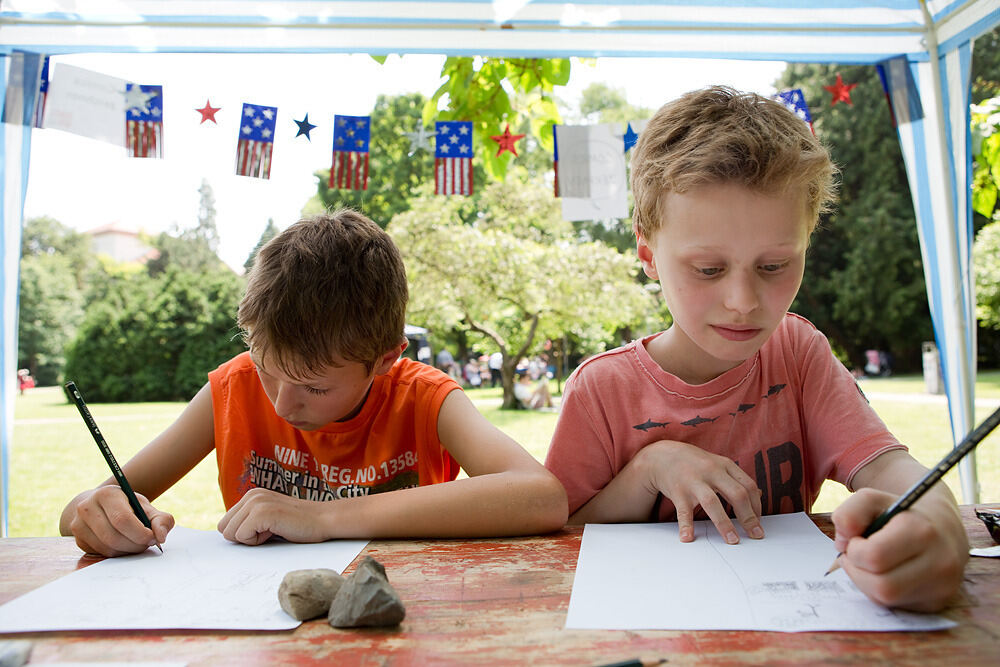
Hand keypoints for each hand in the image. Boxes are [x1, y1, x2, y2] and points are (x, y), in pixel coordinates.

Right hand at [70, 485, 172, 556]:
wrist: (100, 506)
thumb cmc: (127, 506)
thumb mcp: (145, 507)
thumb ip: (160, 519)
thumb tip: (161, 536)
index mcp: (106, 495)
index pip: (122, 519)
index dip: (140, 533)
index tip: (153, 538)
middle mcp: (87, 508)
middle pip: (113, 537)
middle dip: (135, 545)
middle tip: (147, 544)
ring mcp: (78, 525)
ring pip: (107, 548)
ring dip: (127, 551)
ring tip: (137, 544)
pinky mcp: (78, 540)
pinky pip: (100, 554)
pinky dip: (117, 554)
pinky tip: (124, 546)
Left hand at [217, 488, 330, 545]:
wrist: (323, 520)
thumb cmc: (298, 524)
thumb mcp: (269, 518)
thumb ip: (249, 521)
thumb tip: (226, 535)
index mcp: (252, 495)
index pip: (225, 523)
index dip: (244, 534)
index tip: (266, 529)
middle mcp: (251, 495)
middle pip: (224, 529)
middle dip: (245, 537)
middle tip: (270, 531)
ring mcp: (256, 502)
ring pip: (230, 534)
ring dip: (252, 539)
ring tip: (274, 529)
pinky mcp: (261, 512)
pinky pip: (242, 537)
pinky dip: (258, 541)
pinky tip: (277, 530)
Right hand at [634, 440, 763, 543]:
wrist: (663, 456)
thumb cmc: (695, 463)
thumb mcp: (718, 465)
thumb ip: (737, 479)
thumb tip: (759, 495)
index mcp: (725, 465)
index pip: (748, 486)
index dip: (757, 506)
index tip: (759, 523)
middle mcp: (711, 472)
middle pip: (736, 494)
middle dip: (749, 517)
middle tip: (755, 535)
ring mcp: (694, 481)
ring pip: (712, 502)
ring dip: (724, 524)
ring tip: (732, 540)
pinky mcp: (678, 491)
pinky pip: (683, 511)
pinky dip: (686, 525)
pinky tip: (688, 537)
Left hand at [832, 487, 968, 611]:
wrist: (943, 529)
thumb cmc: (900, 515)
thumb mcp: (871, 500)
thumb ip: (849, 514)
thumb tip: (842, 543)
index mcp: (922, 531)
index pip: (874, 556)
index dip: (854, 550)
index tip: (856, 540)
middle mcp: (940, 562)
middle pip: (881, 586)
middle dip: (858, 571)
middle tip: (857, 556)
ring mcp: (942, 587)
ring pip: (886, 600)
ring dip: (865, 583)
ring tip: (868, 565)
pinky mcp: (937, 603)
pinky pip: (895, 606)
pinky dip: (880, 592)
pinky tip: (884, 574)